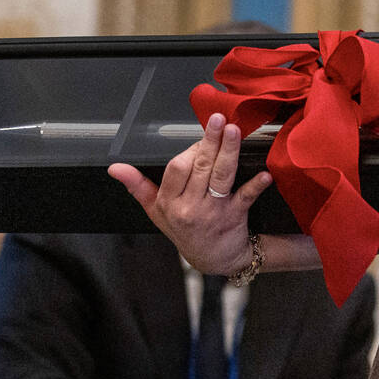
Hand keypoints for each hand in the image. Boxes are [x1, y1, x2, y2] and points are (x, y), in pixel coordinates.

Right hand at [109, 113, 316, 273]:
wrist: (214, 260)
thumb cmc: (184, 230)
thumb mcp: (156, 212)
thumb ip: (137, 187)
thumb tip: (114, 168)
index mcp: (169, 202)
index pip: (176, 169)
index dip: (189, 150)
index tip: (202, 136)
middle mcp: (190, 207)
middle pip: (200, 167)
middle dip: (210, 141)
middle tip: (219, 118)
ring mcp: (213, 212)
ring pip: (221, 176)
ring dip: (229, 152)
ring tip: (235, 131)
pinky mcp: (235, 217)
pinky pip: (246, 197)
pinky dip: (255, 185)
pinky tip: (264, 173)